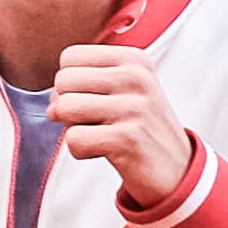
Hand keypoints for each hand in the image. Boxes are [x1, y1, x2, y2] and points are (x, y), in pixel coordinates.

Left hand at [49, 40, 203, 218]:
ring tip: (99, 135)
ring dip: (73, 128)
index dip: (69, 84)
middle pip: (63, 81)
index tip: (91, 101)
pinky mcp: (128, 138)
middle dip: (66, 106)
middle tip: (93, 122)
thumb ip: (87, 80)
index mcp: (134, 59)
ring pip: (65, 108)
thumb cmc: (140, 127)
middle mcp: (136, 78)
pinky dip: (80, 151)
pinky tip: (104, 151)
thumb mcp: (125, 89)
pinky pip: (74, 139)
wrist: (176, 170)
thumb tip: (51, 101)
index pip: (69, 57)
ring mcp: (134, 107)